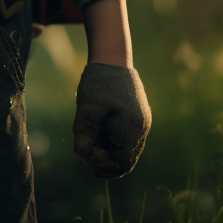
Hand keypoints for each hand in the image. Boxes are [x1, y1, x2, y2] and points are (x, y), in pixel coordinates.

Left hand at [73, 62, 150, 177]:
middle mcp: (142, 128)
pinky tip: (97, 135)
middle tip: (86, 156)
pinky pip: (127, 136)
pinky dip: (112, 140)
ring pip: (126, 147)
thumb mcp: (88, 106)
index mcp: (133, 129)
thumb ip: (85, 131)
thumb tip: (81, 154)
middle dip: (105, 160)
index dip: (104, 165)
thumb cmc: (100, 81)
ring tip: (89, 146)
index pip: (123, 162)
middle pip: (126, 157)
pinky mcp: (137, 115)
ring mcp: (141, 121)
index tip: (86, 157)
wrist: (112, 57)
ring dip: (108, 150)